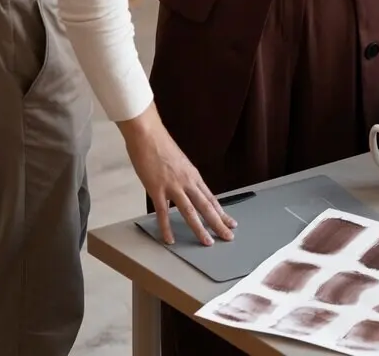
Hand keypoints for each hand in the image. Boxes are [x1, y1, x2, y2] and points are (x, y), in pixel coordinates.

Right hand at [116, 105, 234, 245]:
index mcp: (194, 175)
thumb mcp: (179, 162)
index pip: (211, 198)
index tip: (230, 222)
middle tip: (229, 236)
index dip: (221, 211)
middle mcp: (188, 182)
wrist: (148, 135)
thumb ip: (183, 176)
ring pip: (191, 211)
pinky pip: (163, 212)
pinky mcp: (157, 189)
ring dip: (200, 228)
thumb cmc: (161, 146)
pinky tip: (170, 240)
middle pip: (207, 206)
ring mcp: (173, 186)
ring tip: (208, 243)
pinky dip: (167, 227)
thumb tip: (185, 187)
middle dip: (219, 223)